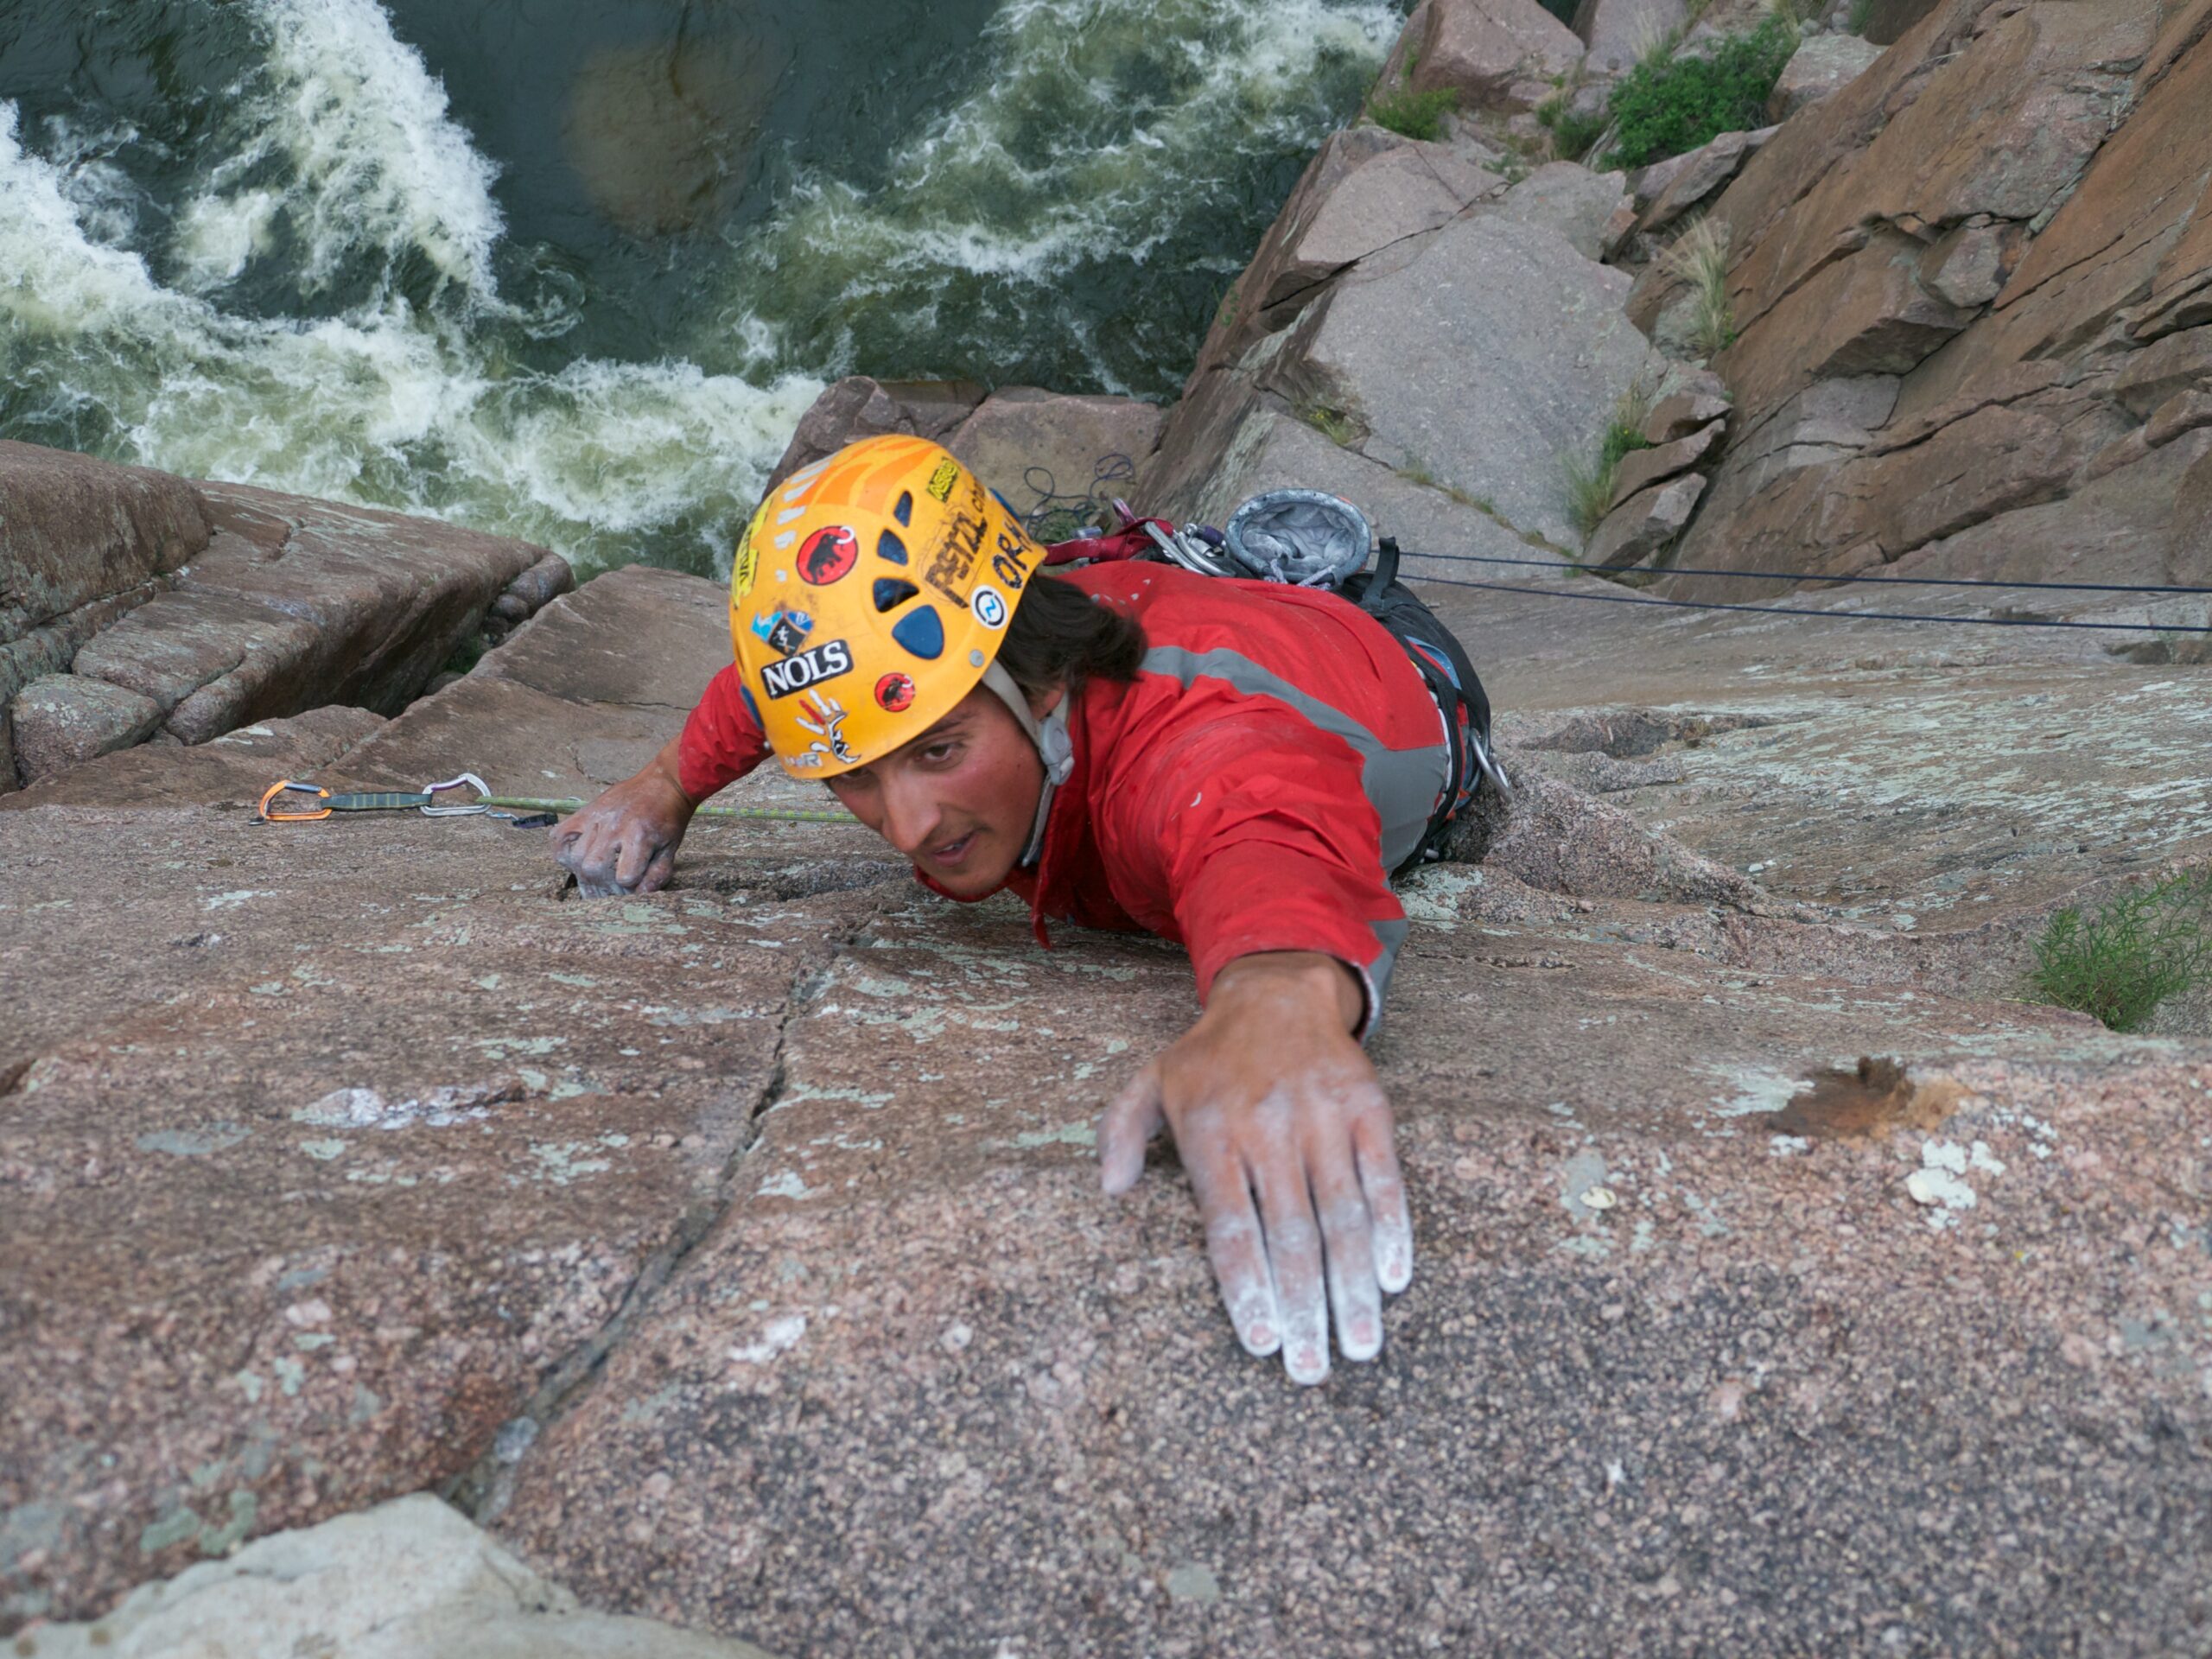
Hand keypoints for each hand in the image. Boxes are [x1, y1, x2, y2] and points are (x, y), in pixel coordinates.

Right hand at [550, 738, 695, 896]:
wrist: (663, 784)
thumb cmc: (668, 819)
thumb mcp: (670, 848)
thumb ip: (657, 874)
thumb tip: (639, 895)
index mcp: (639, 836)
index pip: (624, 877)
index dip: (629, 888)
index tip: (632, 887)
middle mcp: (614, 826)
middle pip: (593, 868)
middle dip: (602, 885)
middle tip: (611, 888)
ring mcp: (596, 817)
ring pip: (574, 856)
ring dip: (583, 872)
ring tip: (597, 875)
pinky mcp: (585, 811)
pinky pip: (559, 836)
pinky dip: (562, 851)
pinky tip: (576, 858)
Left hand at [1097, 952, 1413, 1384]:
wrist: (1278, 990)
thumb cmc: (1210, 1055)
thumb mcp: (1150, 1081)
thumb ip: (1120, 1133)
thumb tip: (1109, 1189)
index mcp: (1212, 1132)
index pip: (1231, 1227)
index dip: (1248, 1288)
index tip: (1262, 1342)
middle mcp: (1267, 1127)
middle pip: (1291, 1235)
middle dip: (1305, 1309)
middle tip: (1312, 1370)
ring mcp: (1323, 1116)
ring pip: (1342, 1215)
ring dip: (1354, 1287)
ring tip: (1361, 1345)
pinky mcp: (1368, 1107)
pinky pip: (1384, 1176)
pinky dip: (1394, 1229)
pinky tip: (1394, 1278)